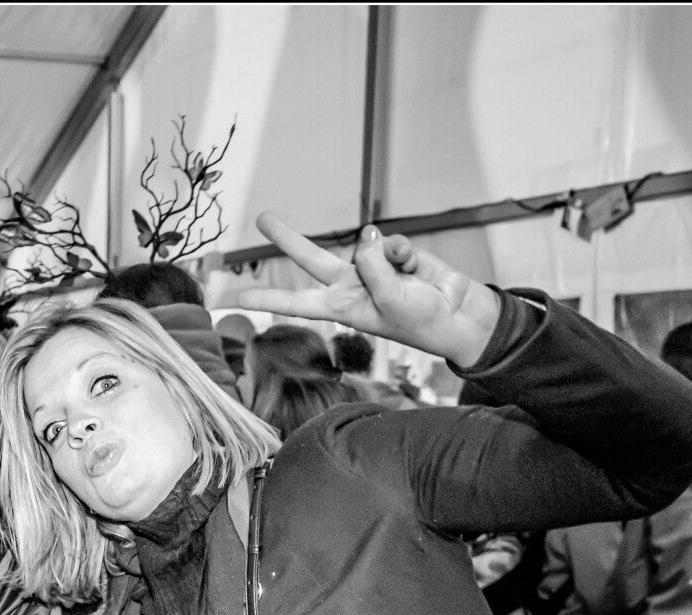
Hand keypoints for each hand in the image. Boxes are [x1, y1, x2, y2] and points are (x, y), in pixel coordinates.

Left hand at [237, 213, 501, 368]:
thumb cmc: (420, 320)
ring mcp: (370, 268)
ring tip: (405, 278)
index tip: (235, 299)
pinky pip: (392, 243)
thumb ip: (373, 267)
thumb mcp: (390, 301)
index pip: (295, 303)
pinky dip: (405, 253)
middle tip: (262, 218)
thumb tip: (367, 235)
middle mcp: (348, 285)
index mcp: (340, 307)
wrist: (456, 314)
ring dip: (383, 256)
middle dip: (287, 237)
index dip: (266, 299)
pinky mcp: (392, 253)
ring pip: (361, 244)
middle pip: (310, 258)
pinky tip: (416, 267)